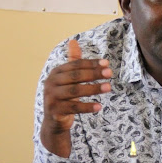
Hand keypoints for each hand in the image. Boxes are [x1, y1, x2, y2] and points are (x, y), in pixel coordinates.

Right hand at [40, 39, 112, 156]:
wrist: (54, 121)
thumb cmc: (64, 97)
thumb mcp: (68, 79)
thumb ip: (73, 62)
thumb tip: (74, 41)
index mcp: (56, 73)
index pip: (75, 65)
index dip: (91, 63)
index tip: (106, 63)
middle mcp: (51, 83)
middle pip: (75, 76)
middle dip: (94, 74)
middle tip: (109, 73)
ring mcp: (52, 97)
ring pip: (75, 91)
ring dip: (93, 89)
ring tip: (108, 87)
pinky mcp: (55, 110)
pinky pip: (74, 107)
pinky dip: (87, 106)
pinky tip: (99, 106)